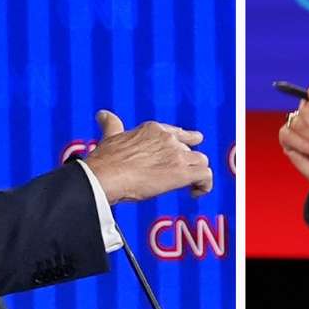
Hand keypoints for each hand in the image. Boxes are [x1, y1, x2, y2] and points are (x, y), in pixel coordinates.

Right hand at [83, 110, 211, 203]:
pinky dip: (204, 185)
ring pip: (201, 161)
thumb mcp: (110, 136)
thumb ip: (111, 124)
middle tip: (178, 176)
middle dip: (186, 164)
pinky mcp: (181, 172)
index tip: (184, 152)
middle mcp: (168, 139)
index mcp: (153, 129)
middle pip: (190, 150)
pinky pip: (206, 176)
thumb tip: (102, 115)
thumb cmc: (106, 160)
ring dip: (197, 174)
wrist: (105, 176)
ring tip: (190, 186)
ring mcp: (176, 155)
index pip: (178, 133)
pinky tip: (195, 193)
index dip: (185, 142)